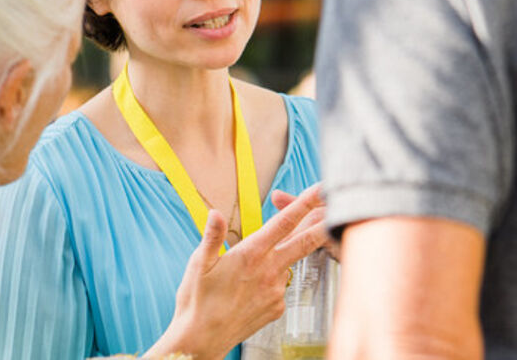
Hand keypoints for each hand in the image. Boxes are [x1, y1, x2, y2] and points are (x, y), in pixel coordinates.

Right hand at [145, 184, 327, 359]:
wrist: (202, 339)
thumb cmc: (197, 300)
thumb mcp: (198, 263)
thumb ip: (211, 236)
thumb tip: (214, 213)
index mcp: (251, 254)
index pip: (284, 223)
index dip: (304, 204)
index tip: (319, 190)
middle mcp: (269, 271)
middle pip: (304, 241)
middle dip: (320, 222)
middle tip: (333, 206)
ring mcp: (275, 290)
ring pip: (289, 262)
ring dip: (291, 249)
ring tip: (282, 243)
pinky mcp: (277, 307)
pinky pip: (280, 284)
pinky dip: (274, 276)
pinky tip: (256, 280)